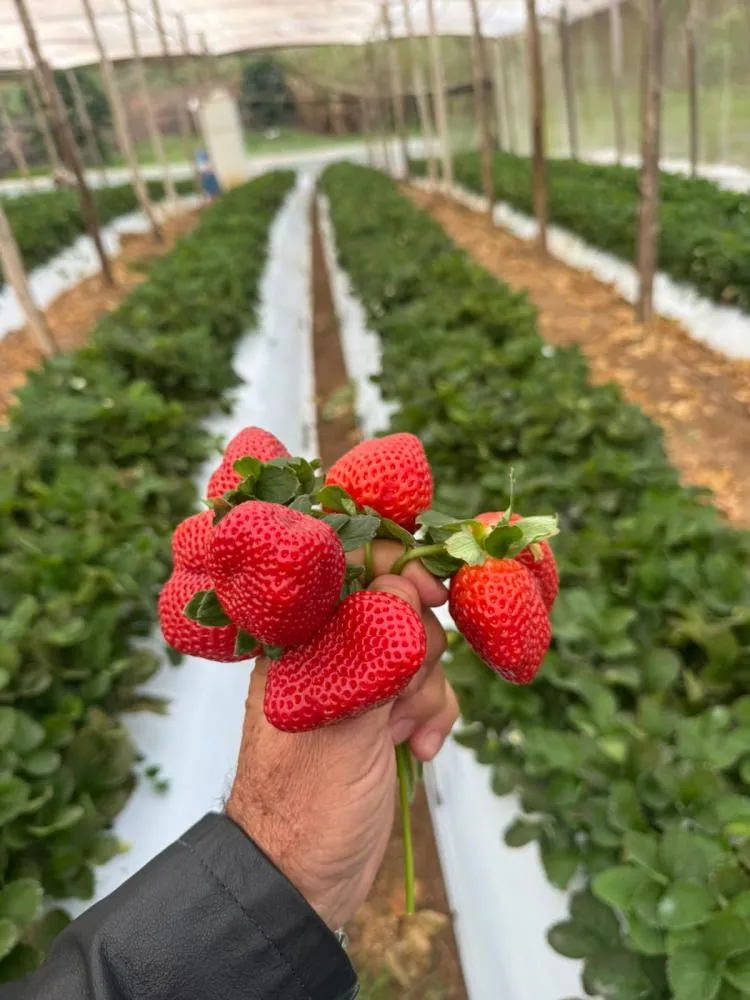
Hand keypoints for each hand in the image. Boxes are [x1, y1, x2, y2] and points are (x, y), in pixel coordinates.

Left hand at [226, 541, 457, 929]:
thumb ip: (373, 648)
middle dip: (412, 651)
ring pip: (420, 650)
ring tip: (396, 735)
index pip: (346, 569)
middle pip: (398, 606)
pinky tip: (415, 750)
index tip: (429, 592)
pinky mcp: (385, 715)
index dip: (392, 568)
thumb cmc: (304, 803)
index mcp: (298, 640)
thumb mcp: (340, 722)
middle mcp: (329, 651)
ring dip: (424, 692)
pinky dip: (433, 716)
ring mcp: (360, 684)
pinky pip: (430, 689)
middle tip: (394, 696)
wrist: (305, 878)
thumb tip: (402, 583)